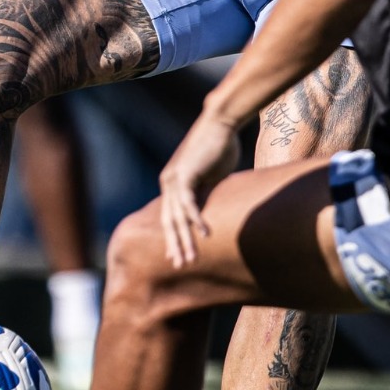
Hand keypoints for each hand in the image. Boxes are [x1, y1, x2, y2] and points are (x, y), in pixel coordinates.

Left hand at [158, 108, 240, 267]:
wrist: (220, 123)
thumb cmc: (219, 147)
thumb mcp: (211, 178)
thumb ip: (206, 194)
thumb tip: (211, 210)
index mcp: (173, 184)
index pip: (169, 217)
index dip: (173, 237)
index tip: (176, 255)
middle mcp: (168, 183)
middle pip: (169, 221)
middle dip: (175, 245)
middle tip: (180, 265)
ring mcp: (173, 179)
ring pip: (177, 217)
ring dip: (184, 240)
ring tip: (190, 259)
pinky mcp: (184, 175)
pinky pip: (188, 204)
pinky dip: (196, 220)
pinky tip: (204, 234)